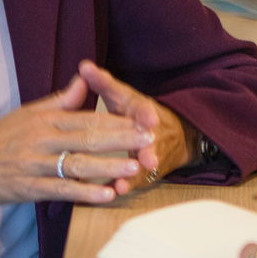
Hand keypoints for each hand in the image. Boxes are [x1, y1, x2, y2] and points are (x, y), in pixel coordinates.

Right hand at [0, 74, 155, 208]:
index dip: (118, 121)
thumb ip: (60, 100)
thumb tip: (84, 81)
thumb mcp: (27, 112)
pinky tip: (105, 195)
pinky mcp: (28, 187)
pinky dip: (84, 193)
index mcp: (44, 119)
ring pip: (78, 164)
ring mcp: (35, 163)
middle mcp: (41, 138)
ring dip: (108, 166)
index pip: (88, 118)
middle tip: (150, 141)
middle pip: (88, 138)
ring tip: (135, 168)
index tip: (144, 122)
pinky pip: (61, 189)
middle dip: (122, 140)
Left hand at [76, 60, 188, 195]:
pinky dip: (129, 185)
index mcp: (143, 111)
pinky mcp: (146, 172)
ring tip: (123, 182)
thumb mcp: (122, 95)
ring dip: (136, 174)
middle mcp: (151, 134)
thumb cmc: (135, 112)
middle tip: (146, 158)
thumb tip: (84, 66)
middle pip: (151, 143)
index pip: (148, 111)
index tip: (151, 119)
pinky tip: (117, 191)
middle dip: (148, 150)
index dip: (148, 115)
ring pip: (145, 166)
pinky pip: (138, 181)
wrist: (173, 134)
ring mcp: (150, 155)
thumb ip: (103, 83)